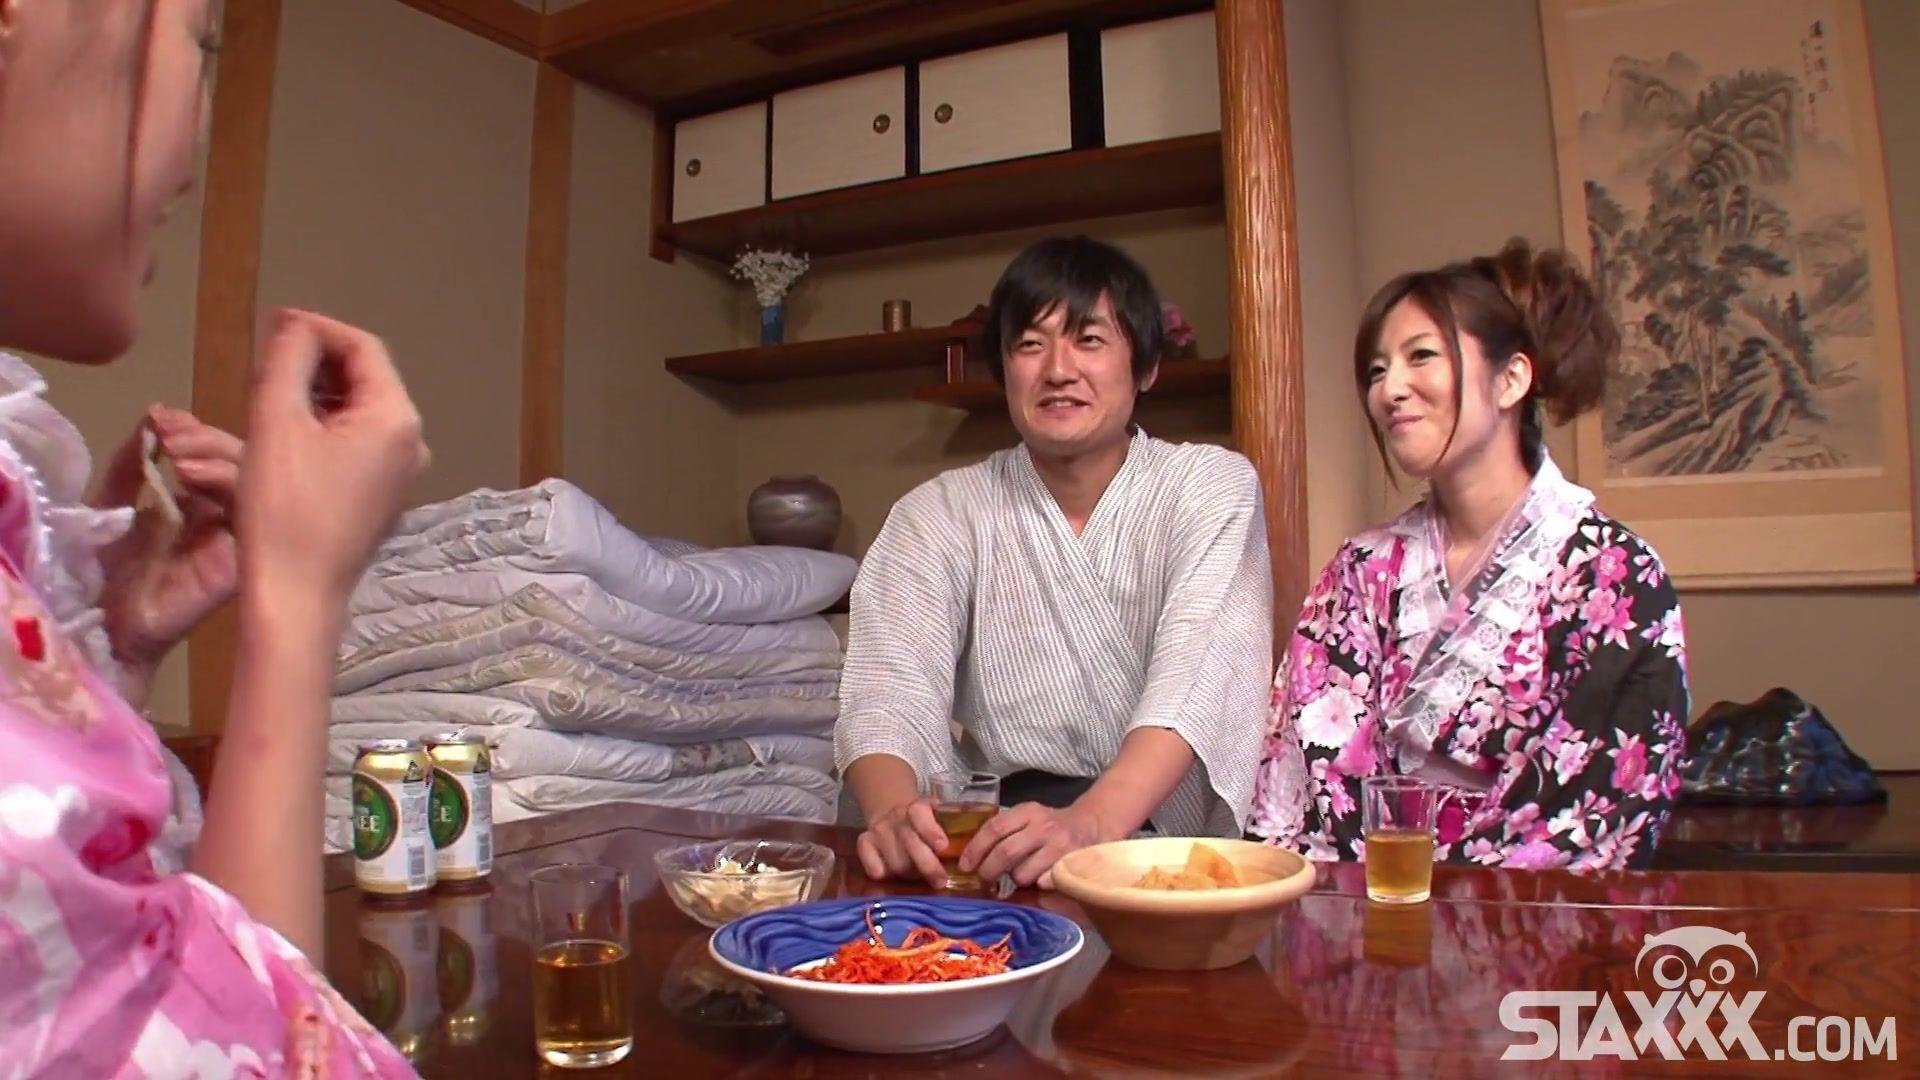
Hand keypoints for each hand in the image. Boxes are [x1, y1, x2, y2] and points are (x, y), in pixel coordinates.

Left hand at [92, 406, 242, 689]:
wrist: (104, 622)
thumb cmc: (105, 569)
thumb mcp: (112, 500)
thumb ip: (132, 461)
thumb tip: (154, 414)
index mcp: (201, 502)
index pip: (217, 455)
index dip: (195, 430)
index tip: (162, 416)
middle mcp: (225, 516)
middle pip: (243, 462)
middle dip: (206, 437)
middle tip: (171, 432)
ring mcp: (239, 538)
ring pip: (256, 482)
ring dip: (218, 456)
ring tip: (178, 451)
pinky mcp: (242, 560)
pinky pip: (254, 515)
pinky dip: (227, 485)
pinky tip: (191, 476)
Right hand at [238, 309, 428, 605]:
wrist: (295, 594)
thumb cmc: (284, 508)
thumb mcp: (278, 421)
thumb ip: (290, 360)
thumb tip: (297, 325)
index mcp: (397, 419)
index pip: (364, 348)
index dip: (317, 328)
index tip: (273, 323)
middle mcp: (412, 443)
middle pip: (366, 378)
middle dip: (316, 361)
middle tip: (265, 360)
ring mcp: (401, 474)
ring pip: (359, 411)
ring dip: (317, 394)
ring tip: (269, 393)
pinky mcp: (382, 497)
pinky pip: (357, 444)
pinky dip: (325, 426)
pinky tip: (286, 434)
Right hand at [854, 798, 950, 886]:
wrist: (891, 810)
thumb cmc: (923, 821)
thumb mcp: (938, 815)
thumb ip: (951, 828)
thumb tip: (971, 853)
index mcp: (917, 807)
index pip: (921, 816)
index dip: (931, 831)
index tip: (943, 847)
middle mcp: (896, 817)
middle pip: (910, 844)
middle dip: (927, 866)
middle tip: (941, 880)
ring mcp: (878, 831)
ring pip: (895, 863)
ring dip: (910, 874)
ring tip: (921, 877)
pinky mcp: (864, 844)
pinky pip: (873, 868)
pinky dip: (884, 875)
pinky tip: (895, 876)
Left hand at [959, 802, 1105, 889]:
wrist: (1091, 825)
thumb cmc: (1050, 826)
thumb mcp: (1028, 818)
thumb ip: (1005, 830)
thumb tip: (971, 857)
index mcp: (1027, 812)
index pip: (994, 828)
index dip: (976, 849)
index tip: (965, 865)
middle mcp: (1043, 826)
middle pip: (1006, 852)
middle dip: (989, 871)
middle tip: (983, 880)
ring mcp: (1059, 846)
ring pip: (1023, 874)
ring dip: (1015, 881)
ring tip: (1018, 877)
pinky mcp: (1070, 865)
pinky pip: (1042, 884)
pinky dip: (1036, 887)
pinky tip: (1037, 881)